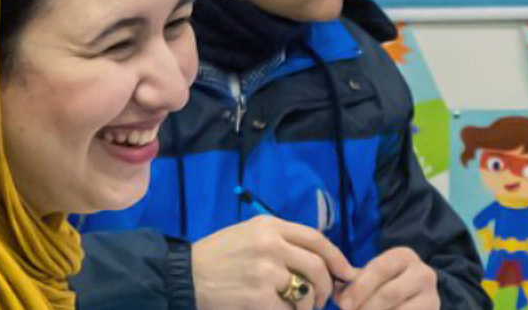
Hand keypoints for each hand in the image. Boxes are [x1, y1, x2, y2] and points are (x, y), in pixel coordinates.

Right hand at [194, 216, 359, 309]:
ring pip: (306, 291)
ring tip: (299, 309)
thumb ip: (282, 242)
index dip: (337, 258)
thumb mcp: (248, 235)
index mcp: (269, 226)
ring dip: (308, 305)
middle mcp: (271, 245)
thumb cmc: (216, 257)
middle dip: (325, 287)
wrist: (181, 276)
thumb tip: (321, 261)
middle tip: (322, 300)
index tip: (346, 273)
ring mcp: (265, 271)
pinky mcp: (258, 297)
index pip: (316, 239)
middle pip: (317, 266)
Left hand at [334, 247, 439, 309]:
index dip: (359, 288)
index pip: (380, 269)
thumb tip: (337, 295)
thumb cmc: (385, 285)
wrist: (415, 298)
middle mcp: (423, 273)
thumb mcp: (372, 277)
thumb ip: (352, 283)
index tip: (343, 305)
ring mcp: (431, 295)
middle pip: (389, 293)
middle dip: (365, 308)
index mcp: (404, 256)